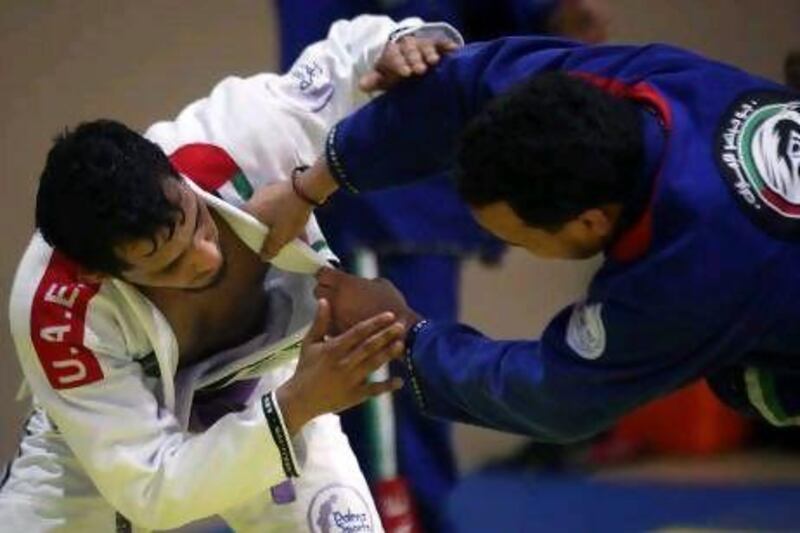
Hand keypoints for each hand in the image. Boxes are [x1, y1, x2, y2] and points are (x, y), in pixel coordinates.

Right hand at [246, 160, 337, 260]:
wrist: (308, 189)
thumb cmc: (289, 214)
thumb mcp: (280, 236)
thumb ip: (270, 248)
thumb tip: (263, 256)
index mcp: (249, 210)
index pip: (246, 228)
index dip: (254, 238)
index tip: (264, 246)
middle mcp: (254, 199)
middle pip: (260, 221)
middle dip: (271, 233)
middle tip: (281, 242)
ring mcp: (267, 191)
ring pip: (272, 213)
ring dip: (282, 225)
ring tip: (295, 237)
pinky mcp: (280, 188)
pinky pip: (281, 206)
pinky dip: (288, 216)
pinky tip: (300, 226)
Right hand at [276, 299, 404, 434]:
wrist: (300, 399)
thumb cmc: (306, 368)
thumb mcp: (309, 343)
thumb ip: (319, 322)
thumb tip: (324, 300)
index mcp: (333, 348)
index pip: (357, 332)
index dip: (374, 323)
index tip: (389, 315)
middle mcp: (344, 362)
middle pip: (368, 347)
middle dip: (386, 335)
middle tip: (402, 326)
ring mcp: (350, 380)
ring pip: (373, 365)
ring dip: (388, 355)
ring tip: (402, 344)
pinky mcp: (354, 396)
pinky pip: (373, 390)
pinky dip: (386, 386)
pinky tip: (400, 381)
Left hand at [314, 267, 421, 334]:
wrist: (398, 331)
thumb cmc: (392, 304)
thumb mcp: (381, 284)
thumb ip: (364, 281)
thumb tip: (358, 283)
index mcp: (344, 283)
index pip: (322, 274)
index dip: (326, 274)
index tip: (330, 275)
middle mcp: (335, 298)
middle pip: (318, 291)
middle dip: (325, 290)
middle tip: (335, 292)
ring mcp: (334, 316)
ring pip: (322, 310)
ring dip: (329, 309)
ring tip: (341, 309)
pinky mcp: (338, 333)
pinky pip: (329, 326)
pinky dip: (334, 324)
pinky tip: (344, 323)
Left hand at [359, 34, 459, 91]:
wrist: (408, 58)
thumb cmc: (396, 71)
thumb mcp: (385, 76)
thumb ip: (375, 81)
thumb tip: (362, 86)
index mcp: (393, 52)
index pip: (394, 55)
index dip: (399, 63)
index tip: (405, 73)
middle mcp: (408, 45)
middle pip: (410, 49)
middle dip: (415, 59)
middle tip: (420, 70)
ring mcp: (423, 44)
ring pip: (425, 45)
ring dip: (429, 53)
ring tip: (434, 62)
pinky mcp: (436, 44)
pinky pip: (441, 43)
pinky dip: (447, 46)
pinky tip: (454, 50)